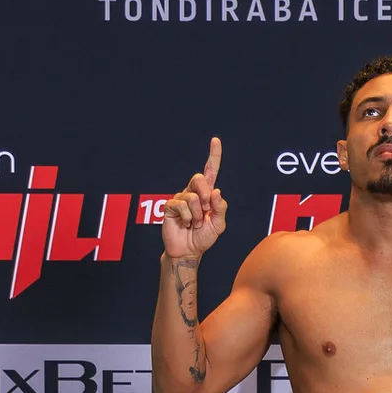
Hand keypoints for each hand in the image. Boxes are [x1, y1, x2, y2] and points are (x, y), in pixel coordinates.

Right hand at [163, 137, 227, 259]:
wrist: (189, 251)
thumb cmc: (203, 237)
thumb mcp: (219, 225)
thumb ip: (220, 208)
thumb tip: (216, 192)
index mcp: (207, 194)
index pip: (210, 171)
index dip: (214, 156)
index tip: (215, 140)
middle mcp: (193, 192)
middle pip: (199, 178)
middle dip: (205, 195)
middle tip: (205, 211)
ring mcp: (181, 198)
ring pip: (192, 196)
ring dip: (197, 214)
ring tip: (195, 223)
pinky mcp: (170, 206)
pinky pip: (181, 205)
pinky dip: (187, 217)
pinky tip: (185, 224)